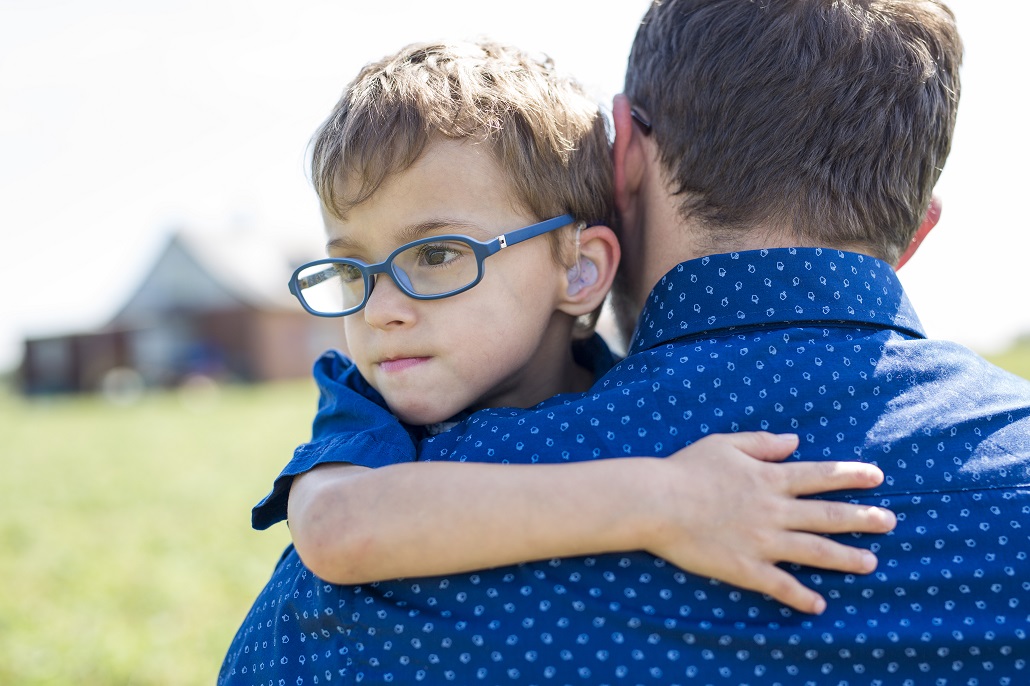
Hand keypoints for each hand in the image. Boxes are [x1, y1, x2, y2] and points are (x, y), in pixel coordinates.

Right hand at [642, 432, 894, 613]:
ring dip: (846, 558)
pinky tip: (819, 605)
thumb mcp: (725, 444)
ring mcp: (762, 542)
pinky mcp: (745, 568)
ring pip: (815, 551)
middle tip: (891, 521)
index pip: (820, 476)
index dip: (851, 476)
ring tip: (871, 563)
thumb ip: (762, 443)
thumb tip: (795, 442)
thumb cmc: (686, 469)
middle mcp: (774, 511)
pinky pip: (780, 585)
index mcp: (769, 479)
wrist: (656, 502)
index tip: (877, 477)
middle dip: (863, 518)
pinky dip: (801, 597)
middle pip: (828, 516)